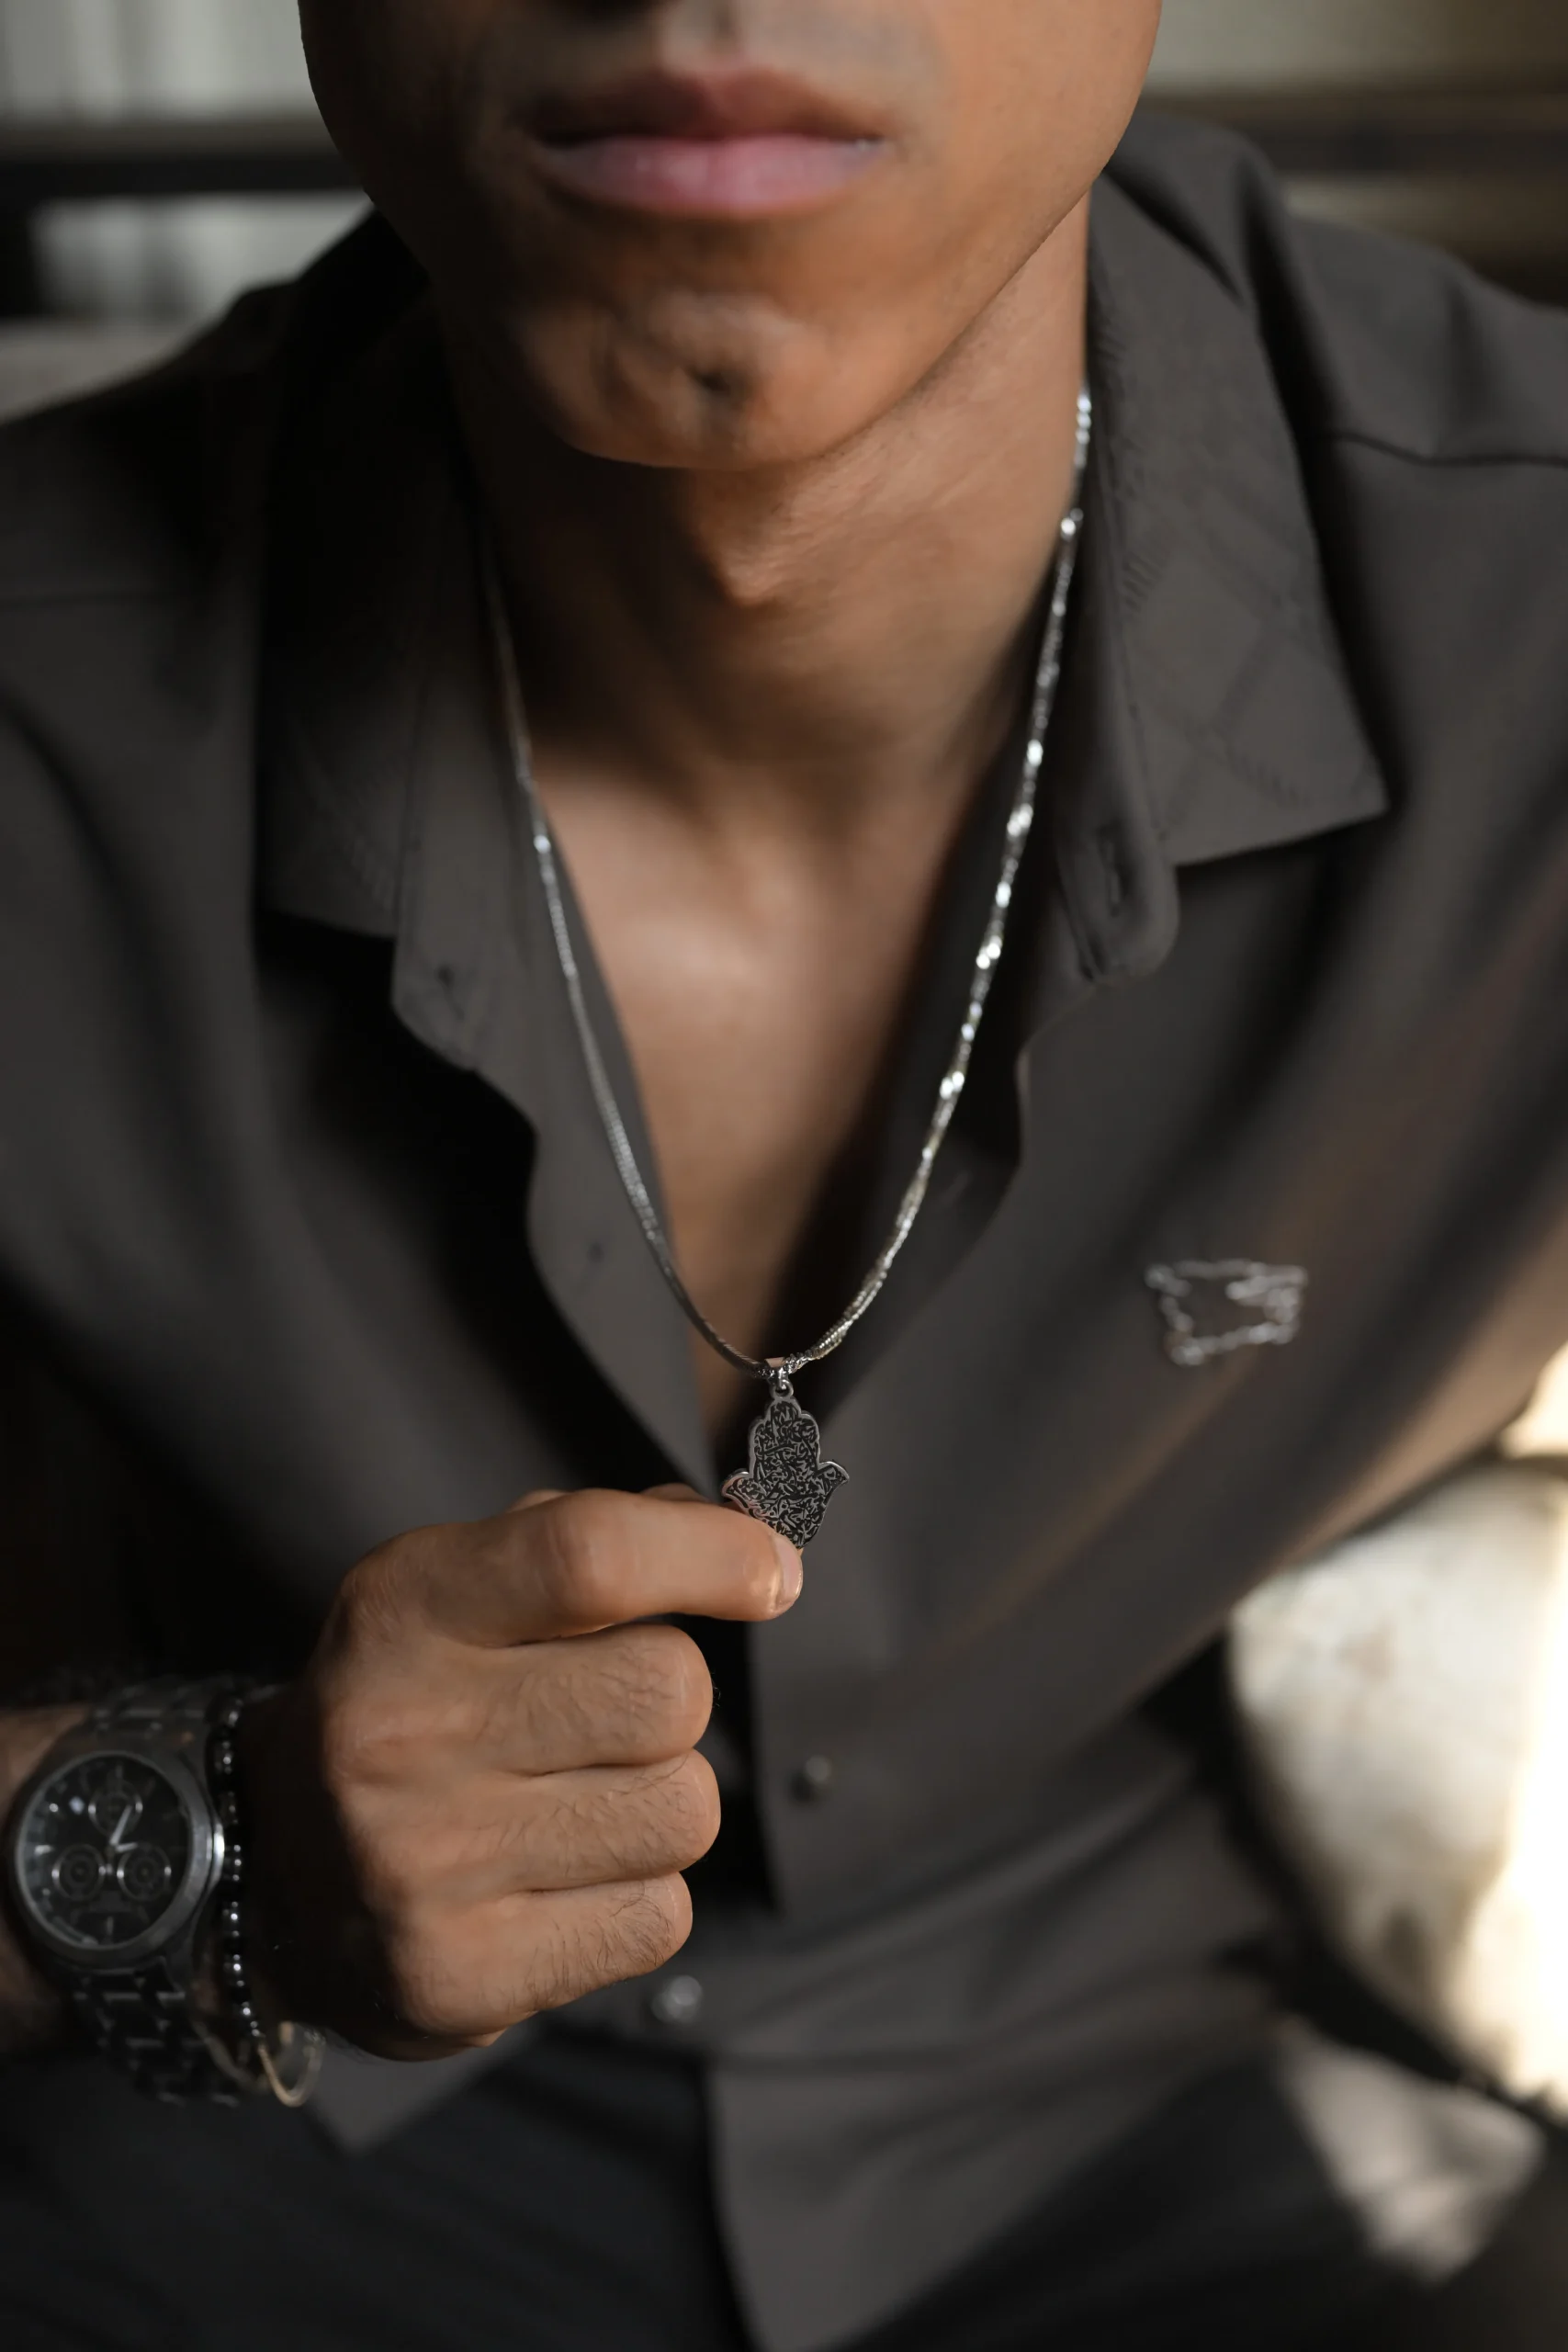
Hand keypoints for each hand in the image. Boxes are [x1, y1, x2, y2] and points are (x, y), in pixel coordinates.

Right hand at [238, 1487, 800, 2058]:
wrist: (276, 1871)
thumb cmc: (419, 1697)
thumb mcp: (466, 1588)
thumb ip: (593, 1540)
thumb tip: (754, 1537)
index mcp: (403, 1607)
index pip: (588, 1556)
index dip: (709, 1554)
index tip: (770, 1571)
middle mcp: (399, 1731)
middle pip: (668, 1693)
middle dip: (671, 1698)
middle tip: (603, 1717)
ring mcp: (420, 1866)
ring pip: (684, 1811)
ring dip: (661, 1802)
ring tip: (572, 1804)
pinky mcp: (457, 1980)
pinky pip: (659, 1918)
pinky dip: (637, 1896)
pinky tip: (555, 1880)